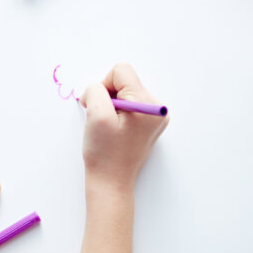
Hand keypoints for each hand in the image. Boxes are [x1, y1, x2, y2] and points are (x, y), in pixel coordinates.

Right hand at [80, 63, 168, 192]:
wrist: (111, 181)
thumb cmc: (104, 152)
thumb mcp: (95, 115)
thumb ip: (96, 90)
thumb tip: (100, 87)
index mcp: (147, 104)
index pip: (122, 71)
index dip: (104, 85)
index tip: (100, 106)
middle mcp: (157, 107)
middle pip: (125, 81)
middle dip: (108, 96)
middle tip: (103, 120)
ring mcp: (155, 116)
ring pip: (126, 92)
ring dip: (112, 104)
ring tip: (110, 126)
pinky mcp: (149, 123)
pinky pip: (130, 104)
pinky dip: (118, 112)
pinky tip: (115, 129)